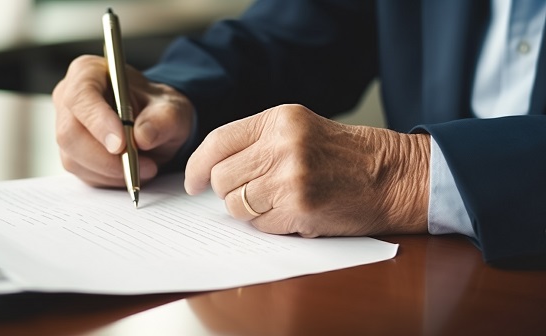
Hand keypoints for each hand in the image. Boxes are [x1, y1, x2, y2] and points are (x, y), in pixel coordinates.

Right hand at [53, 55, 193, 186]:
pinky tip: (132, 171)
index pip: (81, 96)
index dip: (98, 122)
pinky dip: (111, 179)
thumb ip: (163, 119)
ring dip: (113, 171)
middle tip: (144, 165)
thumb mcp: (172, 109)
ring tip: (146, 167)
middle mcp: (68, 100)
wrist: (155, 124)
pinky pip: (84, 174)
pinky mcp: (72, 155)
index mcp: (88, 73)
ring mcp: (66, 129)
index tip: (121, 144)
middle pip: (70, 134)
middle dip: (106, 157)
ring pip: (75, 159)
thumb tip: (143, 137)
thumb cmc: (158, 108)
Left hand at [184, 104, 428, 236]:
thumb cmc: (344, 156)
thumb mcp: (299, 130)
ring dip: (250, 210)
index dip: (198, 166)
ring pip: (236, 205)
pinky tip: (294, 213)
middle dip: (229, 192)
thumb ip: (257, 143)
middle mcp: (282, 144)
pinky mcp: (300, 207)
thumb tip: (212, 172)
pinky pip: (260, 225)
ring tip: (279, 202)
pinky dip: (271, 224)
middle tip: (251, 193)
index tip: (193, 182)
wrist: (391, 175)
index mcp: (279, 119)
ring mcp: (290, 176)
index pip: (218, 142)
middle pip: (223, 178)